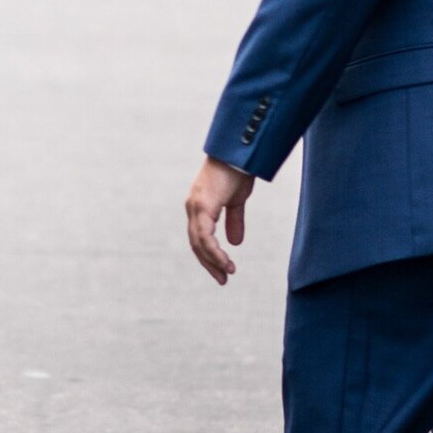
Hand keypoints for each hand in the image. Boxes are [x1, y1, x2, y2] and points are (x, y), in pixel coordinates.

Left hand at [186, 157, 253, 284]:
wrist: (239, 153)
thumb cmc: (237, 171)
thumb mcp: (236, 201)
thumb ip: (234, 221)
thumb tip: (235, 243)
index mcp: (199, 207)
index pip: (200, 237)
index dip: (210, 255)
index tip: (222, 270)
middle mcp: (193, 208)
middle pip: (196, 243)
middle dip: (209, 263)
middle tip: (222, 279)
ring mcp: (195, 207)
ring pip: (199, 243)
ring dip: (213, 261)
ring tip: (227, 274)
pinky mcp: (202, 206)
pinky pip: (205, 236)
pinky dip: (215, 251)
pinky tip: (225, 261)